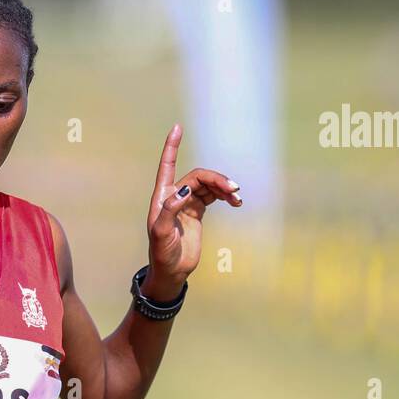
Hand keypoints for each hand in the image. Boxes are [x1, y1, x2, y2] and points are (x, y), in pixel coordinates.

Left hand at [144, 123, 241, 299]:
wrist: (172, 271)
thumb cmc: (162, 253)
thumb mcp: (161, 235)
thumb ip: (168, 212)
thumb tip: (183, 191)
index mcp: (162, 197)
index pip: (167, 165)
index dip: (172, 146)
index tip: (177, 127)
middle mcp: (174, 196)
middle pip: (198, 176)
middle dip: (216, 179)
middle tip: (233, 190)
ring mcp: (187, 203)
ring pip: (208, 185)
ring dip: (223, 187)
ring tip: (237, 197)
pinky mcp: (197, 212)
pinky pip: (214, 196)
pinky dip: (225, 196)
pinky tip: (236, 202)